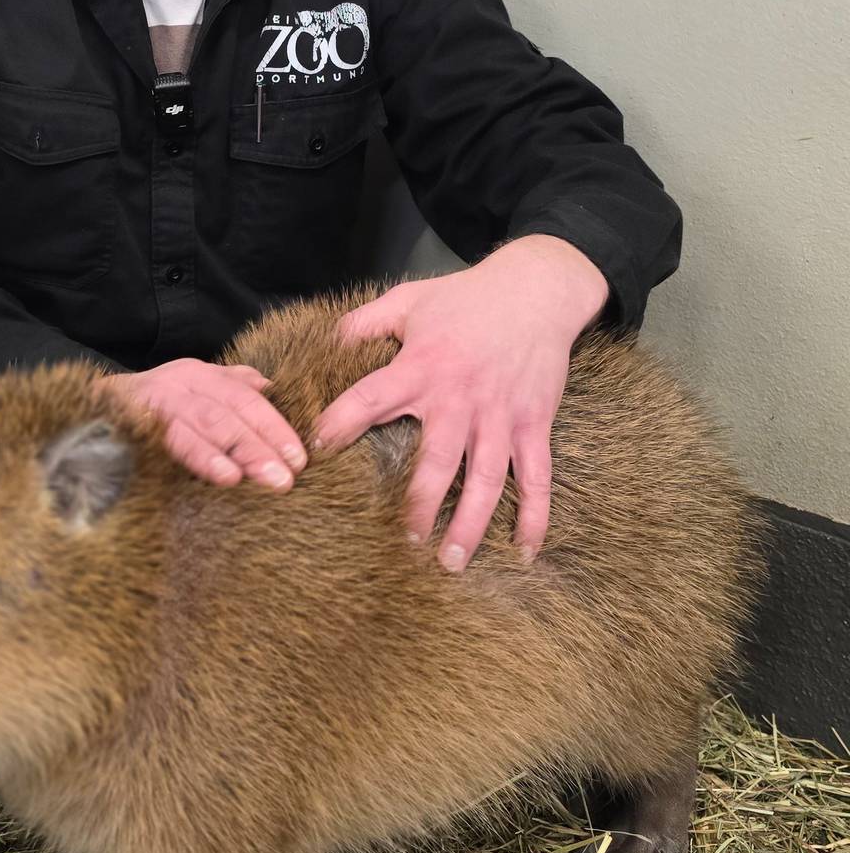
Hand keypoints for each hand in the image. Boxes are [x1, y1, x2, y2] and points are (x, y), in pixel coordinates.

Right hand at [101, 358, 306, 490]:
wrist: (82, 412)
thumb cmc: (148, 409)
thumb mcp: (192, 392)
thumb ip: (231, 387)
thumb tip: (271, 387)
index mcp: (197, 375)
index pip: (244, 397)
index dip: (273, 426)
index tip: (300, 458)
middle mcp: (175, 383)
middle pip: (225, 411)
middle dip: (258, 444)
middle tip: (285, 479)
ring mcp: (149, 402)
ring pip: (198, 423)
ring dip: (228, 451)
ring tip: (255, 478)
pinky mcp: (126, 423)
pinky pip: (162, 439)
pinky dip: (193, 455)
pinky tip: (218, 475)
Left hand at [311, 235, 608, 570]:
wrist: (535, 290)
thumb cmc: (464, 298)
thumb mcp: (408, 300)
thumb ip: (363, 323)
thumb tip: (323, 343)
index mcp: (421, 368)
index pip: (371, 398)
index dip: (341, 422)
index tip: (316, 451)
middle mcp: (460, 398)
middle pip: (438, 460)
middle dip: (419, 503)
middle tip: (404, 540)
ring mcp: (500, 416)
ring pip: (486, 480)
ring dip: (470, 524)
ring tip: (451, 562)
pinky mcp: (533, 424)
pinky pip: (536, 478)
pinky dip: (534, 516)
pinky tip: (523, 552)